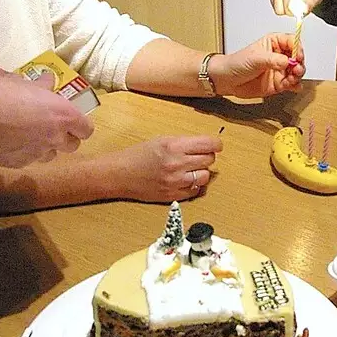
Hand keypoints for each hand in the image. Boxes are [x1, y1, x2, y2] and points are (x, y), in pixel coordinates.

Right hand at [0, 77, 92, 167]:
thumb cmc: (2, 94)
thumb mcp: (23, 83)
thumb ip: (41, 86)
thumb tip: (48, 81)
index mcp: (63, 115)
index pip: (86, 129)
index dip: (80, 125)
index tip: (71, 119)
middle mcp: (55, 137)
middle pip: (73, 145)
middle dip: (65, 137)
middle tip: (51, 126)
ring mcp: (37, 153)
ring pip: (51, 155)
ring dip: (46, 146)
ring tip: (29, 135)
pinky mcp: (19, 164)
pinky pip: (29, 160)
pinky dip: (25, 153)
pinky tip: (11, 143)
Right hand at [105, 135, 222, 201]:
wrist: (120, 174)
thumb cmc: (138, 155)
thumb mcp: (162, 140)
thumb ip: (184, 143)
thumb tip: (206, 146)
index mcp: (174, 146)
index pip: (209, 144)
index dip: (215, 144)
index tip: (216, 145)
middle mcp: (177, 164)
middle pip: (209, 160)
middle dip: (206, 157)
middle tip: (197, 156)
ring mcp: (176, 182)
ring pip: (205, 176)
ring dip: (201, 172)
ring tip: (190, 169)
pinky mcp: (173, 195)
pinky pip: (195, 190)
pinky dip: (193, 185)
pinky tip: (184, 179)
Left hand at [209, 34, 304, 96]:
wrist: (227, 80)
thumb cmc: (237, 63)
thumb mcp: (256, 58)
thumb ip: (273, 59)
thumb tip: (288, 61)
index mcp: (274, 43)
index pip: (292, 42)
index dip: (298, 48)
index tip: (298, 56)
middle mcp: (279, 56)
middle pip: (298, 57)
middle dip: (300, 63)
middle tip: (296, 69)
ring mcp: (280, 70)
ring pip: (297, 71)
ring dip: (298, 75)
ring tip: (293, 78)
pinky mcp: (278, 83)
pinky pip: (292, 84)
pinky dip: (295, 85)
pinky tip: (294, 86)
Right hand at [268, 0, 327, 17]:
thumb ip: (311, 2)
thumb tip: (303, 11)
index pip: (292, 6)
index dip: (298, 12)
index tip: (304, 11)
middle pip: (286, 10)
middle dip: (295, 12)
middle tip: (302, 4)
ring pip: (278, 10)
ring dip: (287, 10)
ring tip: (295, 2)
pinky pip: (275, 7)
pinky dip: (282, 6)